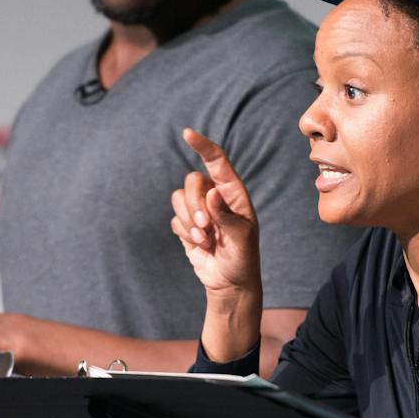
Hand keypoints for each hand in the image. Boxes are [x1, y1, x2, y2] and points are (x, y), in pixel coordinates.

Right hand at [170, 129, 260, 296]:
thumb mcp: (241, 238)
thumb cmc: (243, 258)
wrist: (230, 283)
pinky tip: (200, 245)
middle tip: (205, 227)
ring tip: (204, 240)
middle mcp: (215, 196)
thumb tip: (212, 192)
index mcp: (233, 193)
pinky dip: (184, 232)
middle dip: (194, 204)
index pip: (218, 162)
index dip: (203, 146)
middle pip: (192, 181)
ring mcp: (199, 210)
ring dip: (188, 221)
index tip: (187, 134)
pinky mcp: (186, 224)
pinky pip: (175, 218)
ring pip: (179, 198)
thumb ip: (226, 215)